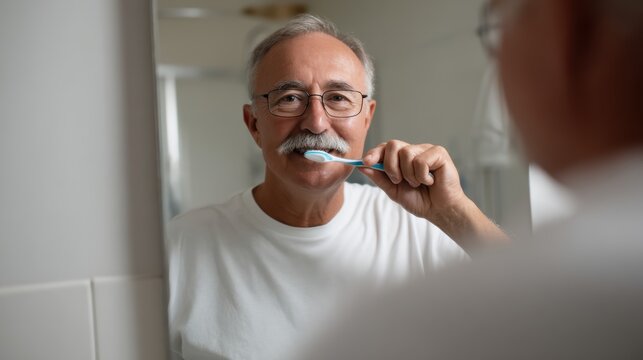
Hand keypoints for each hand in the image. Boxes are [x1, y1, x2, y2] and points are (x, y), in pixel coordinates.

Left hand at [360, 140, 508, 251]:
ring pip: (406, 153)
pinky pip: (421, 160)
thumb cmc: (420, 200)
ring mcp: (426, 150)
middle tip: (398, 180)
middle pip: (393, 145)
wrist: (439, 210)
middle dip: (390, 165)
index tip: (365, 162)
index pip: (385, 148)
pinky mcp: (439, 153)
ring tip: (418, 183)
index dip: (374, 153)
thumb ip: (379, 178)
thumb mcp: (394, 191)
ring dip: (409, 175)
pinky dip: (422, 176)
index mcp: (401, 159)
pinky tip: (430, 181)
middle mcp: (413, 151)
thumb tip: (362, 166)